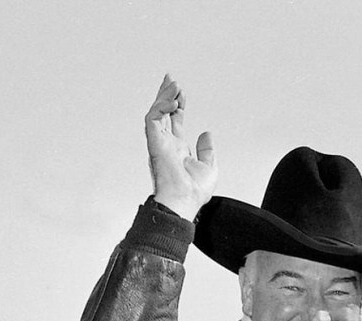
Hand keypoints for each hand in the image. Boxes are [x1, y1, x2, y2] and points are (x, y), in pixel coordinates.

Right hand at [144, 75, 216, 220]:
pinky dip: (162, 106)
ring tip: (174, 85)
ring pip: (156, 111)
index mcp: (177, 148)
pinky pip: (153, 117)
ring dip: (164, 96)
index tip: (182, 93)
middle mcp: (166, 143)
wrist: (185, 200)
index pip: (175, 120)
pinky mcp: (154, 141)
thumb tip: (207, 134)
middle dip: (166, 94)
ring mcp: (159, 141)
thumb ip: (208, 150)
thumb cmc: (194, 192)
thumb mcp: (209, 167)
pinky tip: (174, 101)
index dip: (178, 105)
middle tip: (171, 79)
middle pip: (163, 112)